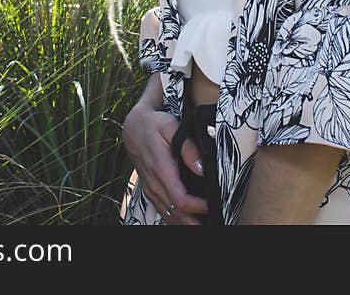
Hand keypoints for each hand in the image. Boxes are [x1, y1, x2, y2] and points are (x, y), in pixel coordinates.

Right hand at [122, 102, 208, 224]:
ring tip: (206, 223)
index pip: (180, 200)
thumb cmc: (154, 124)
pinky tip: (190, 221)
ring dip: (187, 224)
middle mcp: (154, 184)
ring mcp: (151, 190)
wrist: (133, 127)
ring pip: (169, 217)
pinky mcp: (151, 191)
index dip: (199, 207)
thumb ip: (187, 147)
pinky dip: (177, 220)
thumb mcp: (171, 126)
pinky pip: (164, 212)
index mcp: (161, 170)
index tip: (215, 205)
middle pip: (176, 214)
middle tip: (215, 219)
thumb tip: (201, 168)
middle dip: (195, 222)